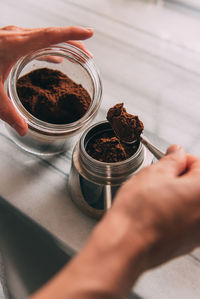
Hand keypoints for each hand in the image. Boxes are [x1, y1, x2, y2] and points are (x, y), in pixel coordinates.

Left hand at [0, 25, 92, 135]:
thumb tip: (23, 131)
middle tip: (89, 54)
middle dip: (73, 42)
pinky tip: (55, 58)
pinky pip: (34, 41)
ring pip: (44, 36)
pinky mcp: (8, 40)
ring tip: (78, 56)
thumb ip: (9, 114)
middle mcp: (15, 36)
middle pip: (51, 34)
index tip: (89, 33)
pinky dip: (48, 49)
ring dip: (62, 45)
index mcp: (15, 45)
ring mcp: (11, 36)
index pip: (51, 36)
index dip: (72, 34)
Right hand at [112, 145, 199, 267]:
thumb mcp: (153, 173)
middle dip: (179, 178)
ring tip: (155, 197)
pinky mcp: (190, 242)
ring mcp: (199, 231)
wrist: (126, 245)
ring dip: (177, 195)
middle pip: (196, 184)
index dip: (180, 159)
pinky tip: (157, 211)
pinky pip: (185, 219)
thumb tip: (177, 154)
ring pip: (189, 202)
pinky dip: (175, 211)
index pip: (199, 163)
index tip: (169, 161)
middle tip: (159, 179)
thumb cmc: (138, 214)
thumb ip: (171, 160)